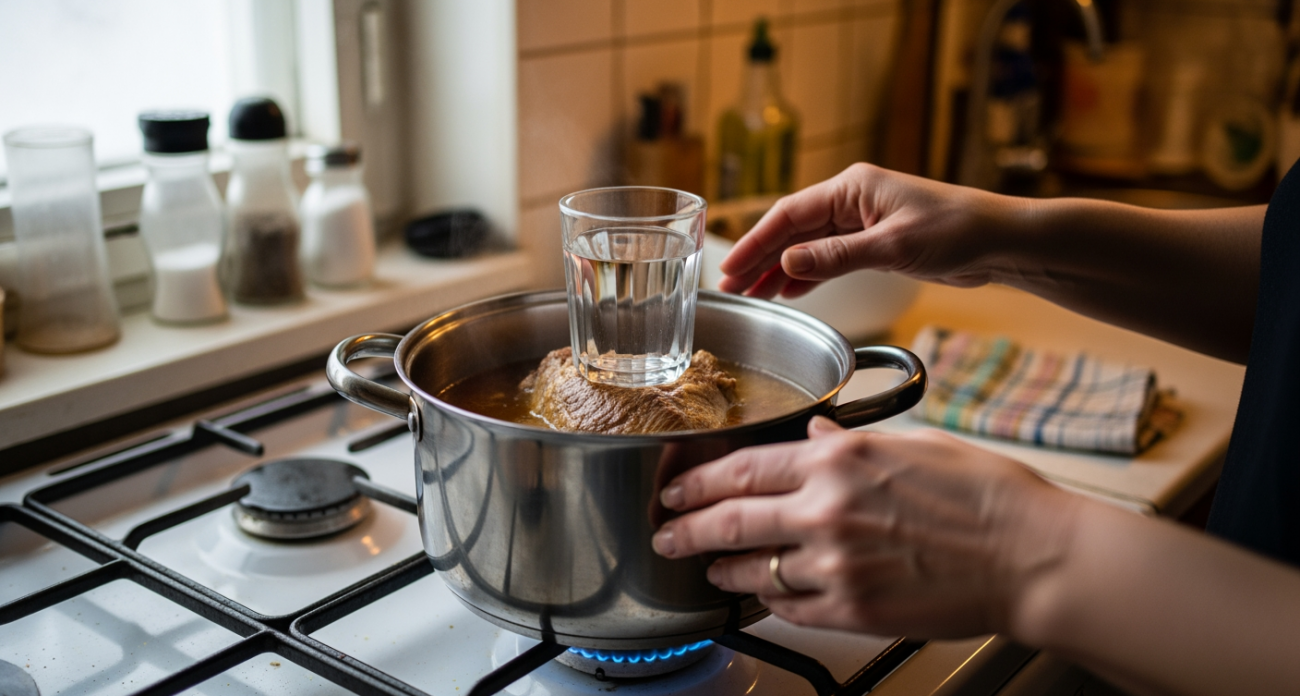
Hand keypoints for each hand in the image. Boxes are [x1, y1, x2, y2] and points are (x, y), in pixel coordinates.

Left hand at [650, 417, 1083, 638]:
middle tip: (666, 534)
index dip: (697, 481)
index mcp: (839, 462)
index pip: (742, 468)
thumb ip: (852, 443)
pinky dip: (769, 601)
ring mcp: (836, 565)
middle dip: (685, 529)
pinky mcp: (853, 610)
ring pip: (752, 571)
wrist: (1031, 557)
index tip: (675, 489)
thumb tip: (816, 437)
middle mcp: (827, 511)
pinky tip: (764, 595)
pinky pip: (790, 608)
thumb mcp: (915, 446)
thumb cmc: (985, 497)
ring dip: (722, 571)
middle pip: (729, 521)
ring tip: (710, 569)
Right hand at [719, 163, 1020, 298]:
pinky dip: (807, 274)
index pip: (789, 215)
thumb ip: (836, 257)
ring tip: (752, 295)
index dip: (756, 242)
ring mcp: (863, 222)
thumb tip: (787, 263)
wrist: (1000, 242)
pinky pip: (829, 258)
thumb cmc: (957, 232)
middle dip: (760, 259)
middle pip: (792, 231)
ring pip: (808, 246)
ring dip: (779, 270)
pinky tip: (790, 291)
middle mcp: (852, 201)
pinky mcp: (876, 243)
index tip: (730, 268)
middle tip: (730, 287)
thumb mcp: (892, 247)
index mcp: (852, 188)